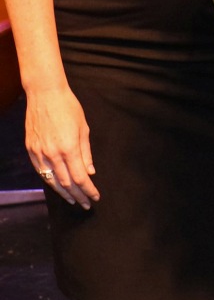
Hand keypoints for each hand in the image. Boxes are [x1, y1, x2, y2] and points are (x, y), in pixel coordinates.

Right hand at [24, 86, 97, 208]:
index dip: (88, 190)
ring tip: (72, 200)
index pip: (80, 177)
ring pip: (51, 180)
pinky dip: (49, 181)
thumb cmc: (69, 108)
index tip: (95, 197)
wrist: (45, 94)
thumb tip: (90, 171)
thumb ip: (86, 152)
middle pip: (66, 182)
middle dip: (77, 195)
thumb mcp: (84, 128)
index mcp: (69, 148)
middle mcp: (53, 153)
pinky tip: (56, 186)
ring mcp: (39, 152)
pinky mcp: (31, 149)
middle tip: (85, 204)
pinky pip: (40, 171)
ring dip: (63, 192)